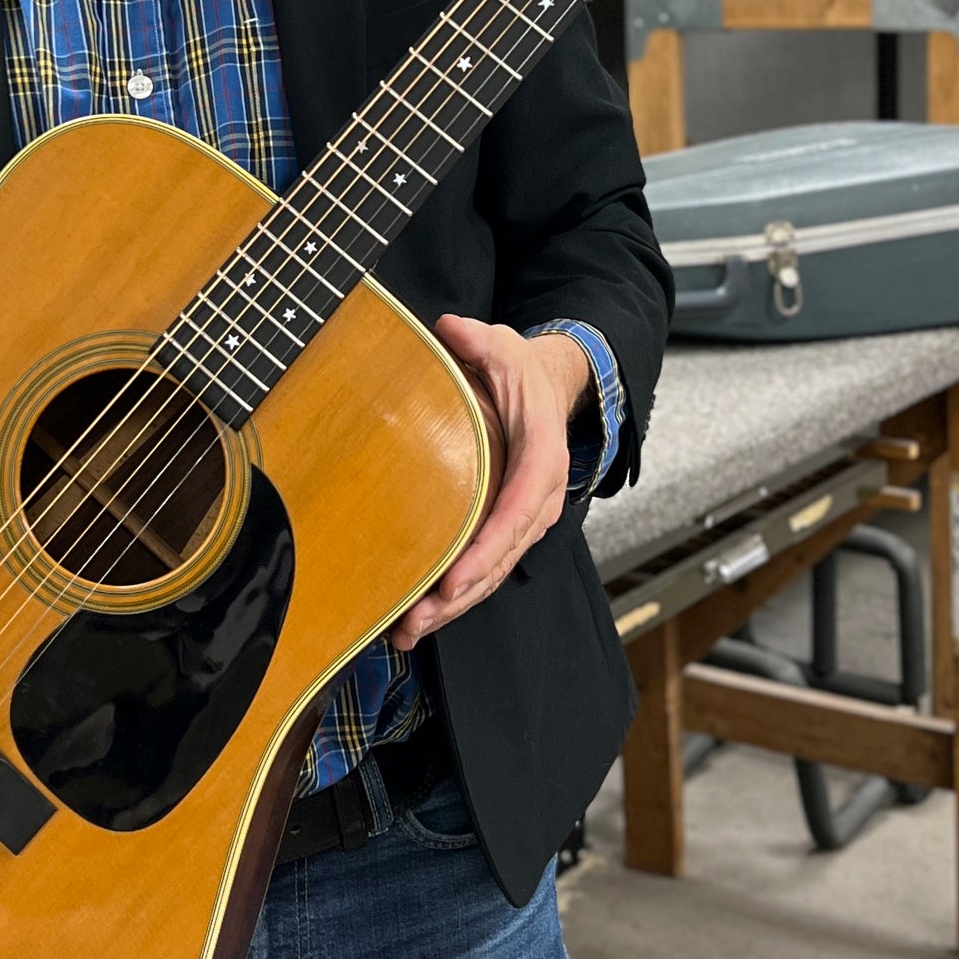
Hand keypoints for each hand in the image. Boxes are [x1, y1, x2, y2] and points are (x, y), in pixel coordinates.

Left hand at [390, 318, 589, 650]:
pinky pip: (485, 567)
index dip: (484, 552)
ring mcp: (524, 520)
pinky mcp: (506, 527)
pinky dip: (456, 595)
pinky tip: (421, 616)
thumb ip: (479, 340)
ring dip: (452, 606)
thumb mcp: (504, 346)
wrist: (549, 387)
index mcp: (540, 460)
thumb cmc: (522, 372)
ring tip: (409, 631)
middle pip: (500, 559)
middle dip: (459, 595)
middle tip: (417, 619)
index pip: (514, 515)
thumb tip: (450, 328)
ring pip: (492, 573)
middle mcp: (537, 500)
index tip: (451, 580)